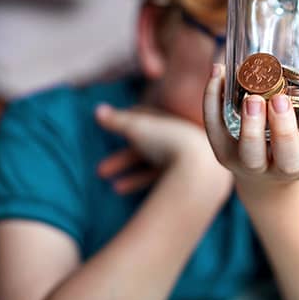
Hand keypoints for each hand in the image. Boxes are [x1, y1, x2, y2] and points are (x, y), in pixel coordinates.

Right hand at [96, 104, 232, 195]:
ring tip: (112, 187)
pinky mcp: (190, 179)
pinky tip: (122, 190)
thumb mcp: (138, 128)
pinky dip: (143, 183)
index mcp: (175, 121)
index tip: (108, 125)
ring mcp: (189, 160)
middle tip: (99, 171)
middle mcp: (184, 139)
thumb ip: (117, 120)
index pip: (147, 118)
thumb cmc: (168, 143)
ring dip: (132, 176)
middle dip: (123, 158)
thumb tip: (97, 110)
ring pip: (155, 165)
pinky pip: (163, 181)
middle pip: (149, 147)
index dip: (126, 121)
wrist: (201, 171)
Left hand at [203, 64, 298, 185]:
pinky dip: (213, 102)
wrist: (264, 171)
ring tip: (251, 97)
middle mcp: (283, 168)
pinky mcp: (224, 153)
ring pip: (249, 153)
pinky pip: (216, 131)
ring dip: (249, 125)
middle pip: (286, 158)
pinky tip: (218, 73)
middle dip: (283, 130)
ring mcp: (250, 164)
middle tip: (280, 100)